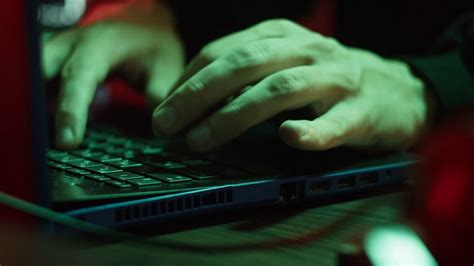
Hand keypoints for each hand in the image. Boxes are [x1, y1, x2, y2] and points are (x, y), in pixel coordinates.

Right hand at [43, 4, 183, 149]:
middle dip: (40, 108)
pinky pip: (38, 82)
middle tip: (47, 143)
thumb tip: (157, 128)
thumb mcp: (165, 69)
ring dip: (38, 106)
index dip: (70, 111)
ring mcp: (58, 51)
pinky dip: (41, 103)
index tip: (68, 142)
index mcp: (99, 45)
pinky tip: (51, 127)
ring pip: (34, 78)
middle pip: (41, 74)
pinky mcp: (55, 61)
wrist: (143, 25)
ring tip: (48, 138)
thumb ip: (158, 95)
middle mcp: (71, 44)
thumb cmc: (153, 47)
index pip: (77, 78)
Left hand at [152, 19, 432, 151]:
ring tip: (201, 140)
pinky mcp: (362, 112)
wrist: (398, 90)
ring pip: (279, 90)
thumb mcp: (285, 62)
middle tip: (165, 125)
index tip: (163, 108)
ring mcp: (336, 79)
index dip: (188, 80)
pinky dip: (310, 131)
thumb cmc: (328, 81)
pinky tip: (289, 138)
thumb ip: (246, 73)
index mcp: (282, 35)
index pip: (224, 51)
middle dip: (198, 95)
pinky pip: (334, 122)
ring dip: (234, 116)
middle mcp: (307, 49)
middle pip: (244, 66)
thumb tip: (190, 100)